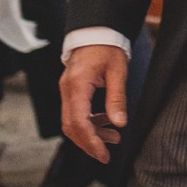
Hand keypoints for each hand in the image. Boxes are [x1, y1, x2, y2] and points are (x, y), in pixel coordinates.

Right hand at [60, 44, 128, 162]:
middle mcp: (67, 90)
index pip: (79, 122)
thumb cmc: (107, 47)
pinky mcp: (71, 90)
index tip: (103, 154)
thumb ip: (117, 98)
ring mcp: (67, 90)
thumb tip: (119, 123)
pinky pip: (76, 112)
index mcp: (77, 85)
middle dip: (88, 143)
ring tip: (113, 138)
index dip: (90, 141)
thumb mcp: (117, 71)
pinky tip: (106, 122)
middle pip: (71, 126)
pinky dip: (89, 122)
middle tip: (105, 155)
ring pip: (73, 121)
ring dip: (90, 134)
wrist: (97, 30)